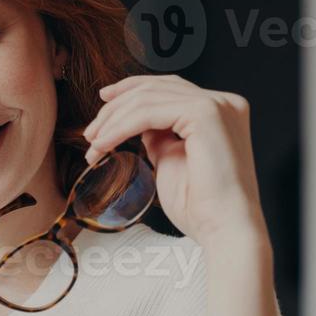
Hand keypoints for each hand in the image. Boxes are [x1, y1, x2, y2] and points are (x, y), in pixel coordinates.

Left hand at [83, 74, 269, 249]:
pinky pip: (149, 112)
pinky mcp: (206, 114)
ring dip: (113, 121)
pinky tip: (104, 143)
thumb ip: (159, 137)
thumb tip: (139, 126)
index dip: (132, 90)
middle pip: (157, 87)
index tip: (104, 101)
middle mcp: (223, 103)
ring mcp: (217, 105)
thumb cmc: (201, 206)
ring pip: (148, 98)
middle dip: (116, 106)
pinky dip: (121, 127)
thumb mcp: (171, 160)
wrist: (224, 228)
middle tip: (91, 131)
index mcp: (220, 111)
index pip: (169, 87)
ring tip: (94, 143)